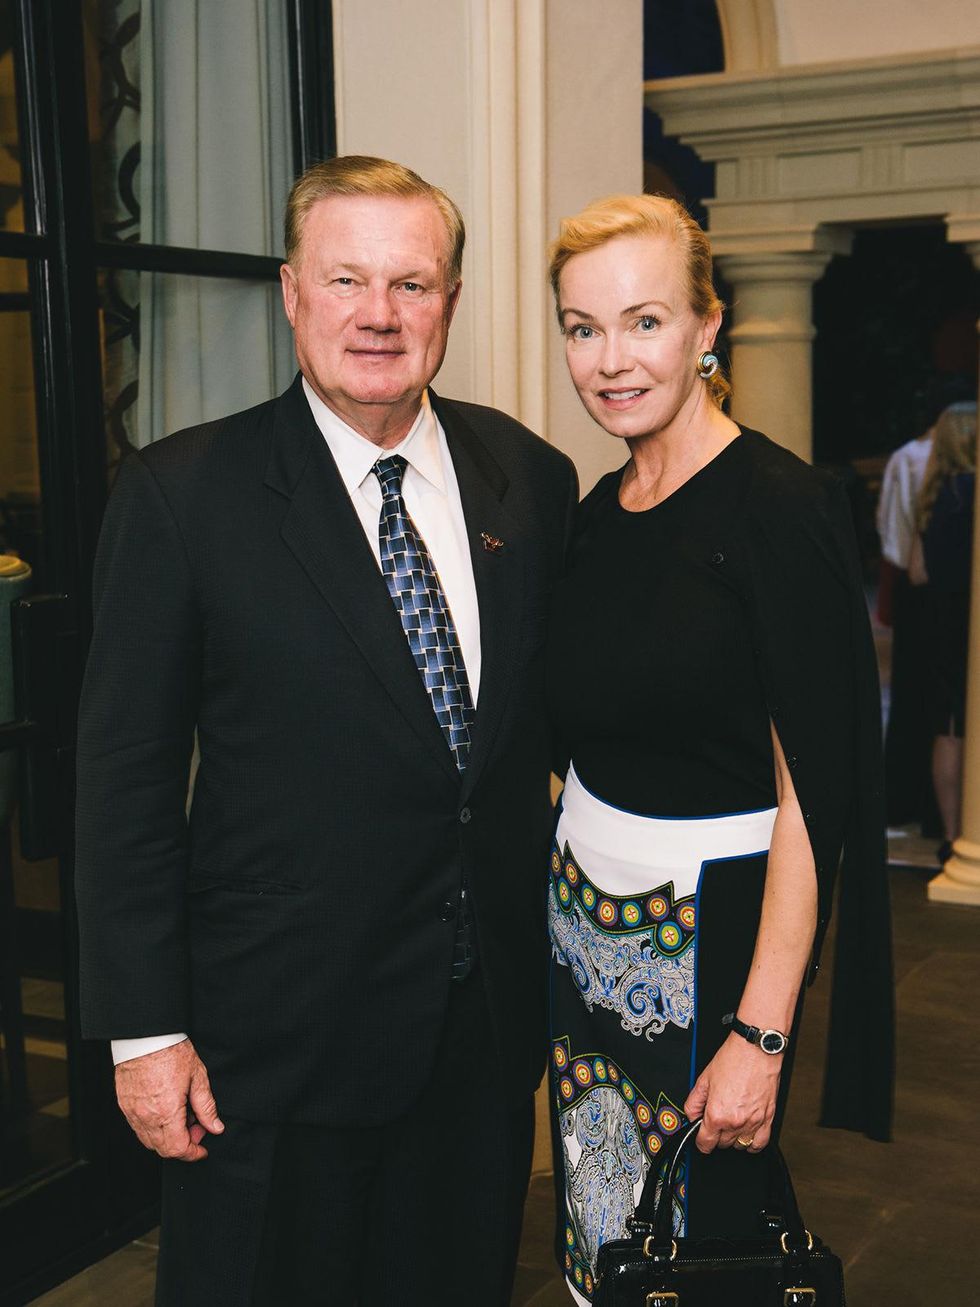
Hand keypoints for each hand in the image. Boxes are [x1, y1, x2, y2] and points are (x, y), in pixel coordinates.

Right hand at [114, 1038, 223, 1161]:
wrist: (145, 1036)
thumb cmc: (171, 1051)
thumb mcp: (197, 1077)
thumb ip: (206, 1106)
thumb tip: (215, 1127)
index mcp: (166, 1112)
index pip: (178, 1149)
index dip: (193, 1153)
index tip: (203, 1149)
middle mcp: (146, 1117)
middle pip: (163, 1149)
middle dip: (183, 1146)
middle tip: (197, 1127)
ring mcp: (133, 1113)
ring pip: (149, 1141)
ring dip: (168, 1138)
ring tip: (183, 1116)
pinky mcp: (125, 1106)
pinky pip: (139, 1128)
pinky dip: (154, 1129)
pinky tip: (166, 1112)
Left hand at [683, 1033, 780, 1154]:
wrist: (755, 1050)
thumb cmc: (732, 1059)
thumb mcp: (703, 1079)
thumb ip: (693, 1102)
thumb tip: (692, 1116)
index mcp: (717, 1114)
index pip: (705, 1143)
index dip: (700, 1141)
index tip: (701, 1137)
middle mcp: (735, 1122)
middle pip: (722, 1144)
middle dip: (716, 1135)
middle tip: (717, 1119)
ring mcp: (753, 1122)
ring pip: (740, 1145)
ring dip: (733, 1138)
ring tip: (731, 1123)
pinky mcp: (768, 1118)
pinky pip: (760, 1144)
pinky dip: (753, 1143)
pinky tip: (747, 1132)